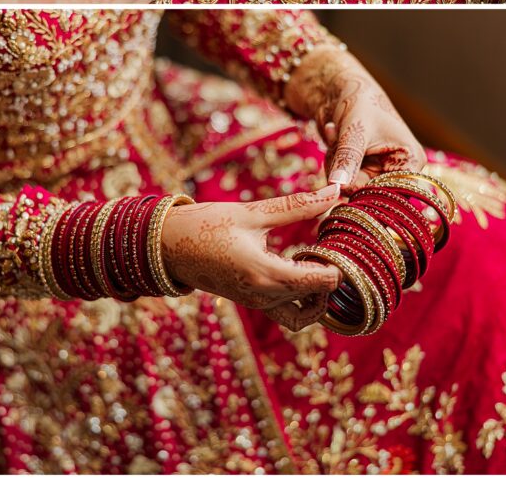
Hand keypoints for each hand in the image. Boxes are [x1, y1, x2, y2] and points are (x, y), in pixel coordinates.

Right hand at [160, 187, 342, 330]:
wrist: (166, 245)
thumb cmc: (206, 224)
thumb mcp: (252, 212)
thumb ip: (297, 205)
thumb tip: (334, 192)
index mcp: (267, 275)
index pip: (323, 281)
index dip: (338, 261)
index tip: (337, 238)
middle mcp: (265, 297)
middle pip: (319, 298)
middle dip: (332, 274)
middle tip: (332, 243)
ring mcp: (258, 304)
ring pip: (305, 314)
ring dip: (318, 294)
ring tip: (315, 259)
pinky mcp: (252, 303)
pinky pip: (287, 313)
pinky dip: (301, 298)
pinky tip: (297, 265)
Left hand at [285, 45, 425, 193]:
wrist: (341, 88)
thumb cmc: (358, 102)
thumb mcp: (354, 132)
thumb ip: (348, 160)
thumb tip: (337, 188)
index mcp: (411, 162)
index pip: (390, 192)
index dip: (363, 188)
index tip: (340, 180)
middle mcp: (398, 170)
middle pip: (367, 191)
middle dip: (345, 170)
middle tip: (336, 143)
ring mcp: (377, 171)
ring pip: (349, 185)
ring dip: (335, 162)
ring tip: (336, 133)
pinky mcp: (359, 169)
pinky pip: (340, 177)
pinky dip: (331, 159)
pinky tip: (333, 134)